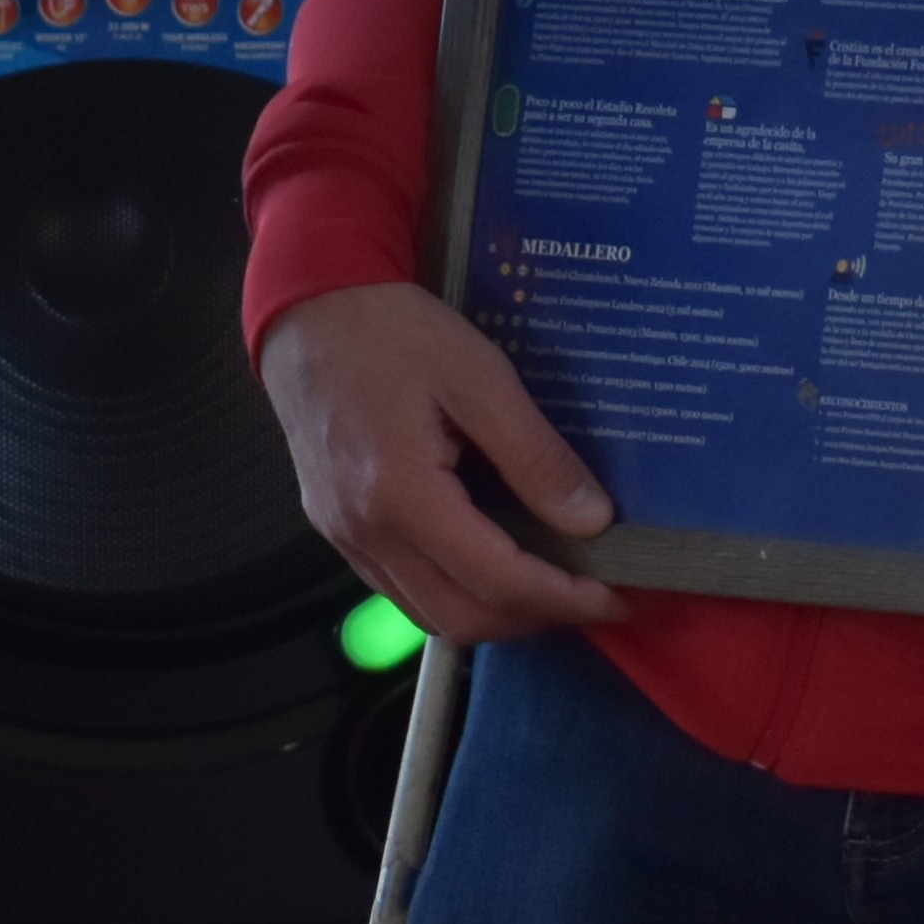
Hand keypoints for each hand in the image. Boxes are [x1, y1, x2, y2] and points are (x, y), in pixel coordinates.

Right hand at [259, 281, 625, 645]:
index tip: (616, 595)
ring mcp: (344, 535)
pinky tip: (488, 560)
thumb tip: (592, 521)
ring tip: (547, 583)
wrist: (308, 305)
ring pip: (428, 613)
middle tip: (590, 594)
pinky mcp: (336, 526)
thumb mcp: (480, 376)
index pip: (495, 580)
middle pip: (460, 618)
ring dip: (494, 614)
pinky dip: (454, 592)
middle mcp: (365, 531)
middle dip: (534, 618)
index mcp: (400, 494)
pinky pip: (401, 588)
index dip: (563, 597)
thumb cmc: (391, 329)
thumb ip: (535, 456)